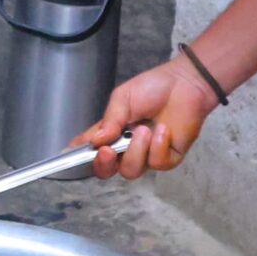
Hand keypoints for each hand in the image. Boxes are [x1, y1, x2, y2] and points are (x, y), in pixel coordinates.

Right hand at [78, 59, 219, 179]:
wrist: (185, 84)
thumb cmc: (153, 88)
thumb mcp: (123, 98)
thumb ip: (110, 120)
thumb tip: (96, 141)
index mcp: (112, 133)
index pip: (92, 149)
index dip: (79, 155)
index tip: (71, 154)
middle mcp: (127, 148)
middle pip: (107, 170)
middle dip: (103, 164)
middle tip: (106, 150)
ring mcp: (147, 155)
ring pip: (131, 170)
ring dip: (136, 151)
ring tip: (145, 129)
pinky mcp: (168, 158)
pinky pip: (156, 163)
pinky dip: (158, 147)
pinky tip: (163, 130)